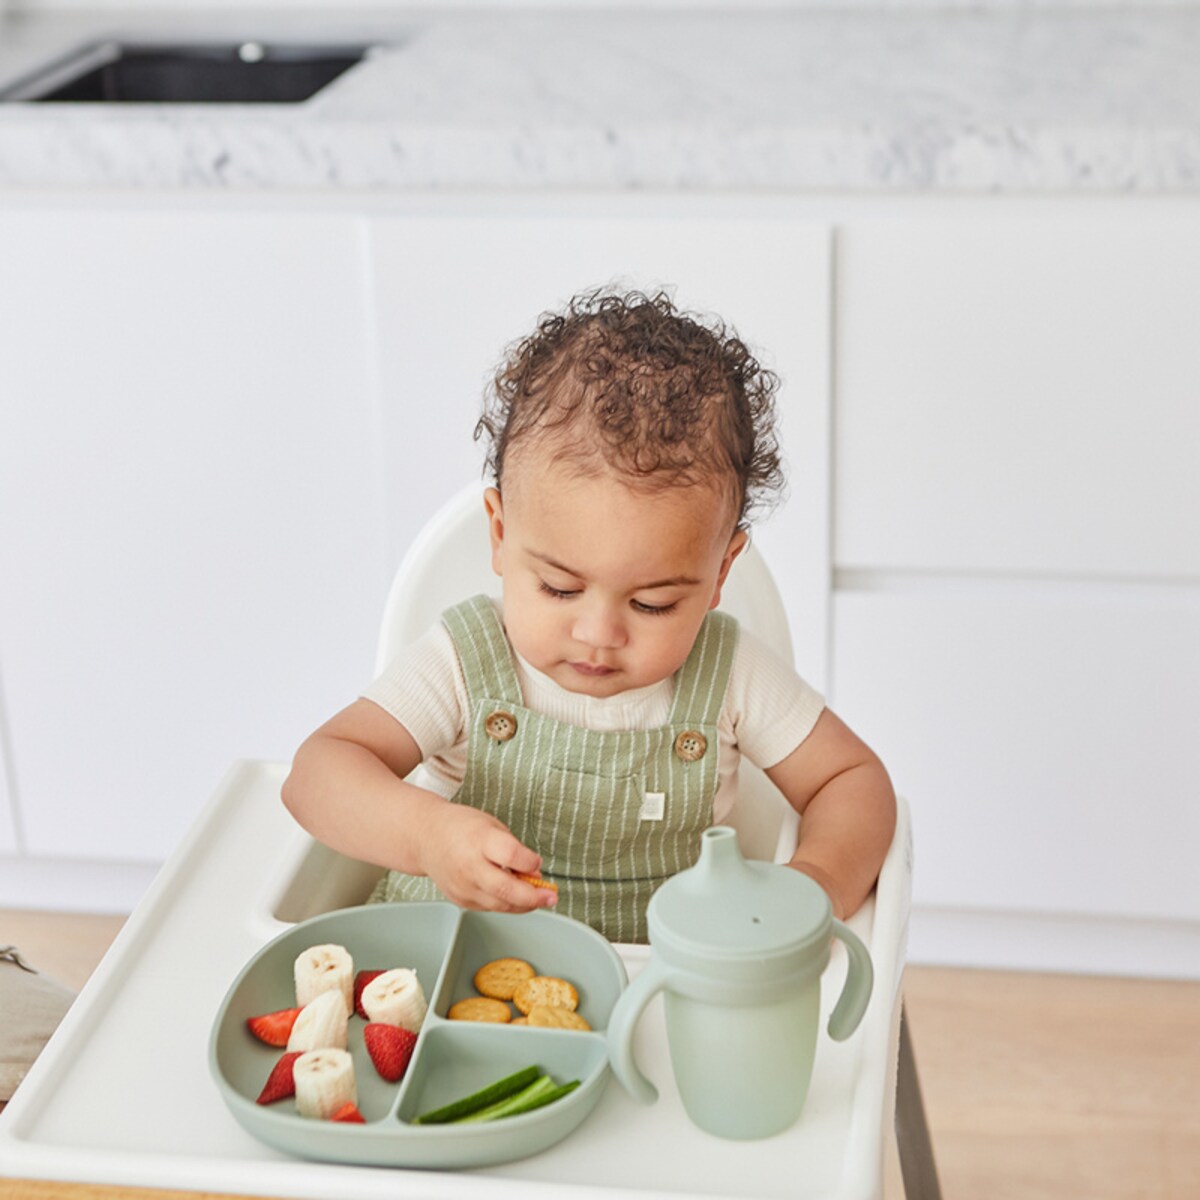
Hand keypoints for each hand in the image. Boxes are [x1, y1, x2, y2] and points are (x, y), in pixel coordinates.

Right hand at [414, 802, 555, 912]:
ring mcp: (463, 886)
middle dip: (534, 896)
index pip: (510, 855)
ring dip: (524, 904)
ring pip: (500, 905)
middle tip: (551, 897)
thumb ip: (514, 849)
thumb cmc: (460, 827)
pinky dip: (506, 904)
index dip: (529, 861)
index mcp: (479, 840)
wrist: (425, 837)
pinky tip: (515, 897)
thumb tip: (534, 873)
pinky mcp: (460, 899)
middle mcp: (469, 866)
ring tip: (539, 898)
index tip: (536, 862)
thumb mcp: (492, 826)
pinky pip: (489, 907)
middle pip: (506, 889)